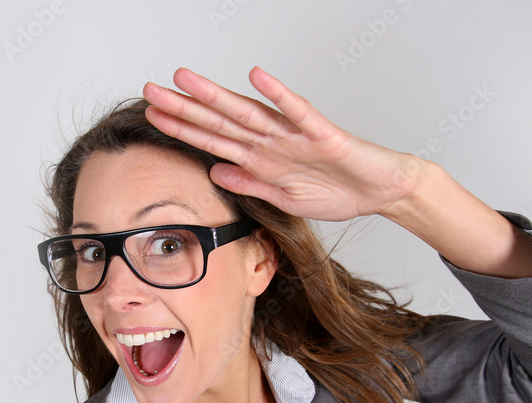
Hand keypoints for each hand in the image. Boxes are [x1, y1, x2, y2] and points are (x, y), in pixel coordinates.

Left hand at [142, 67, 421, 222]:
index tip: (151, 115)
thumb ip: (249, 184)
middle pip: (221, 122)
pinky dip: (279, 95)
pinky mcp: (322, 135)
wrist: (381, 190)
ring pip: (248, 113)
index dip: (182, 128)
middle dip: (184, 108)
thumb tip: (214, 172)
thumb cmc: (338, 190)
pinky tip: (258, 77)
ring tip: (186, 80)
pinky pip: (298, 112)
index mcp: (261, 157)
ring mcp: (295, 136)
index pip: (213, 139)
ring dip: (217, 97)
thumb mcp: (282, 197)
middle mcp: (272, 141)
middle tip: (150, 90)